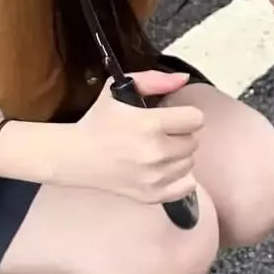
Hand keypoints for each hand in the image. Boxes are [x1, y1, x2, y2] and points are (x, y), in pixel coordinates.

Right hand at [56, 71, 203, 204]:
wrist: (77, 156)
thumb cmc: (99, 122)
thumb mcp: (119, 89)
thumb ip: (155, 80)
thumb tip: (184, 78)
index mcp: (150, 124)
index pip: (196, 119)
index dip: (185, 114)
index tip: (173, 116)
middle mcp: (155, 152)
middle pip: (194, 140)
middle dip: (182, 133)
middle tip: (163, 132)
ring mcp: (155, 177)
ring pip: (190, 161)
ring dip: (179, 154)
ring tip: (159, 149)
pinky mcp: (152, 195)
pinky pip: (187, 185)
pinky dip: (179, 176)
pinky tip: (163, 168)